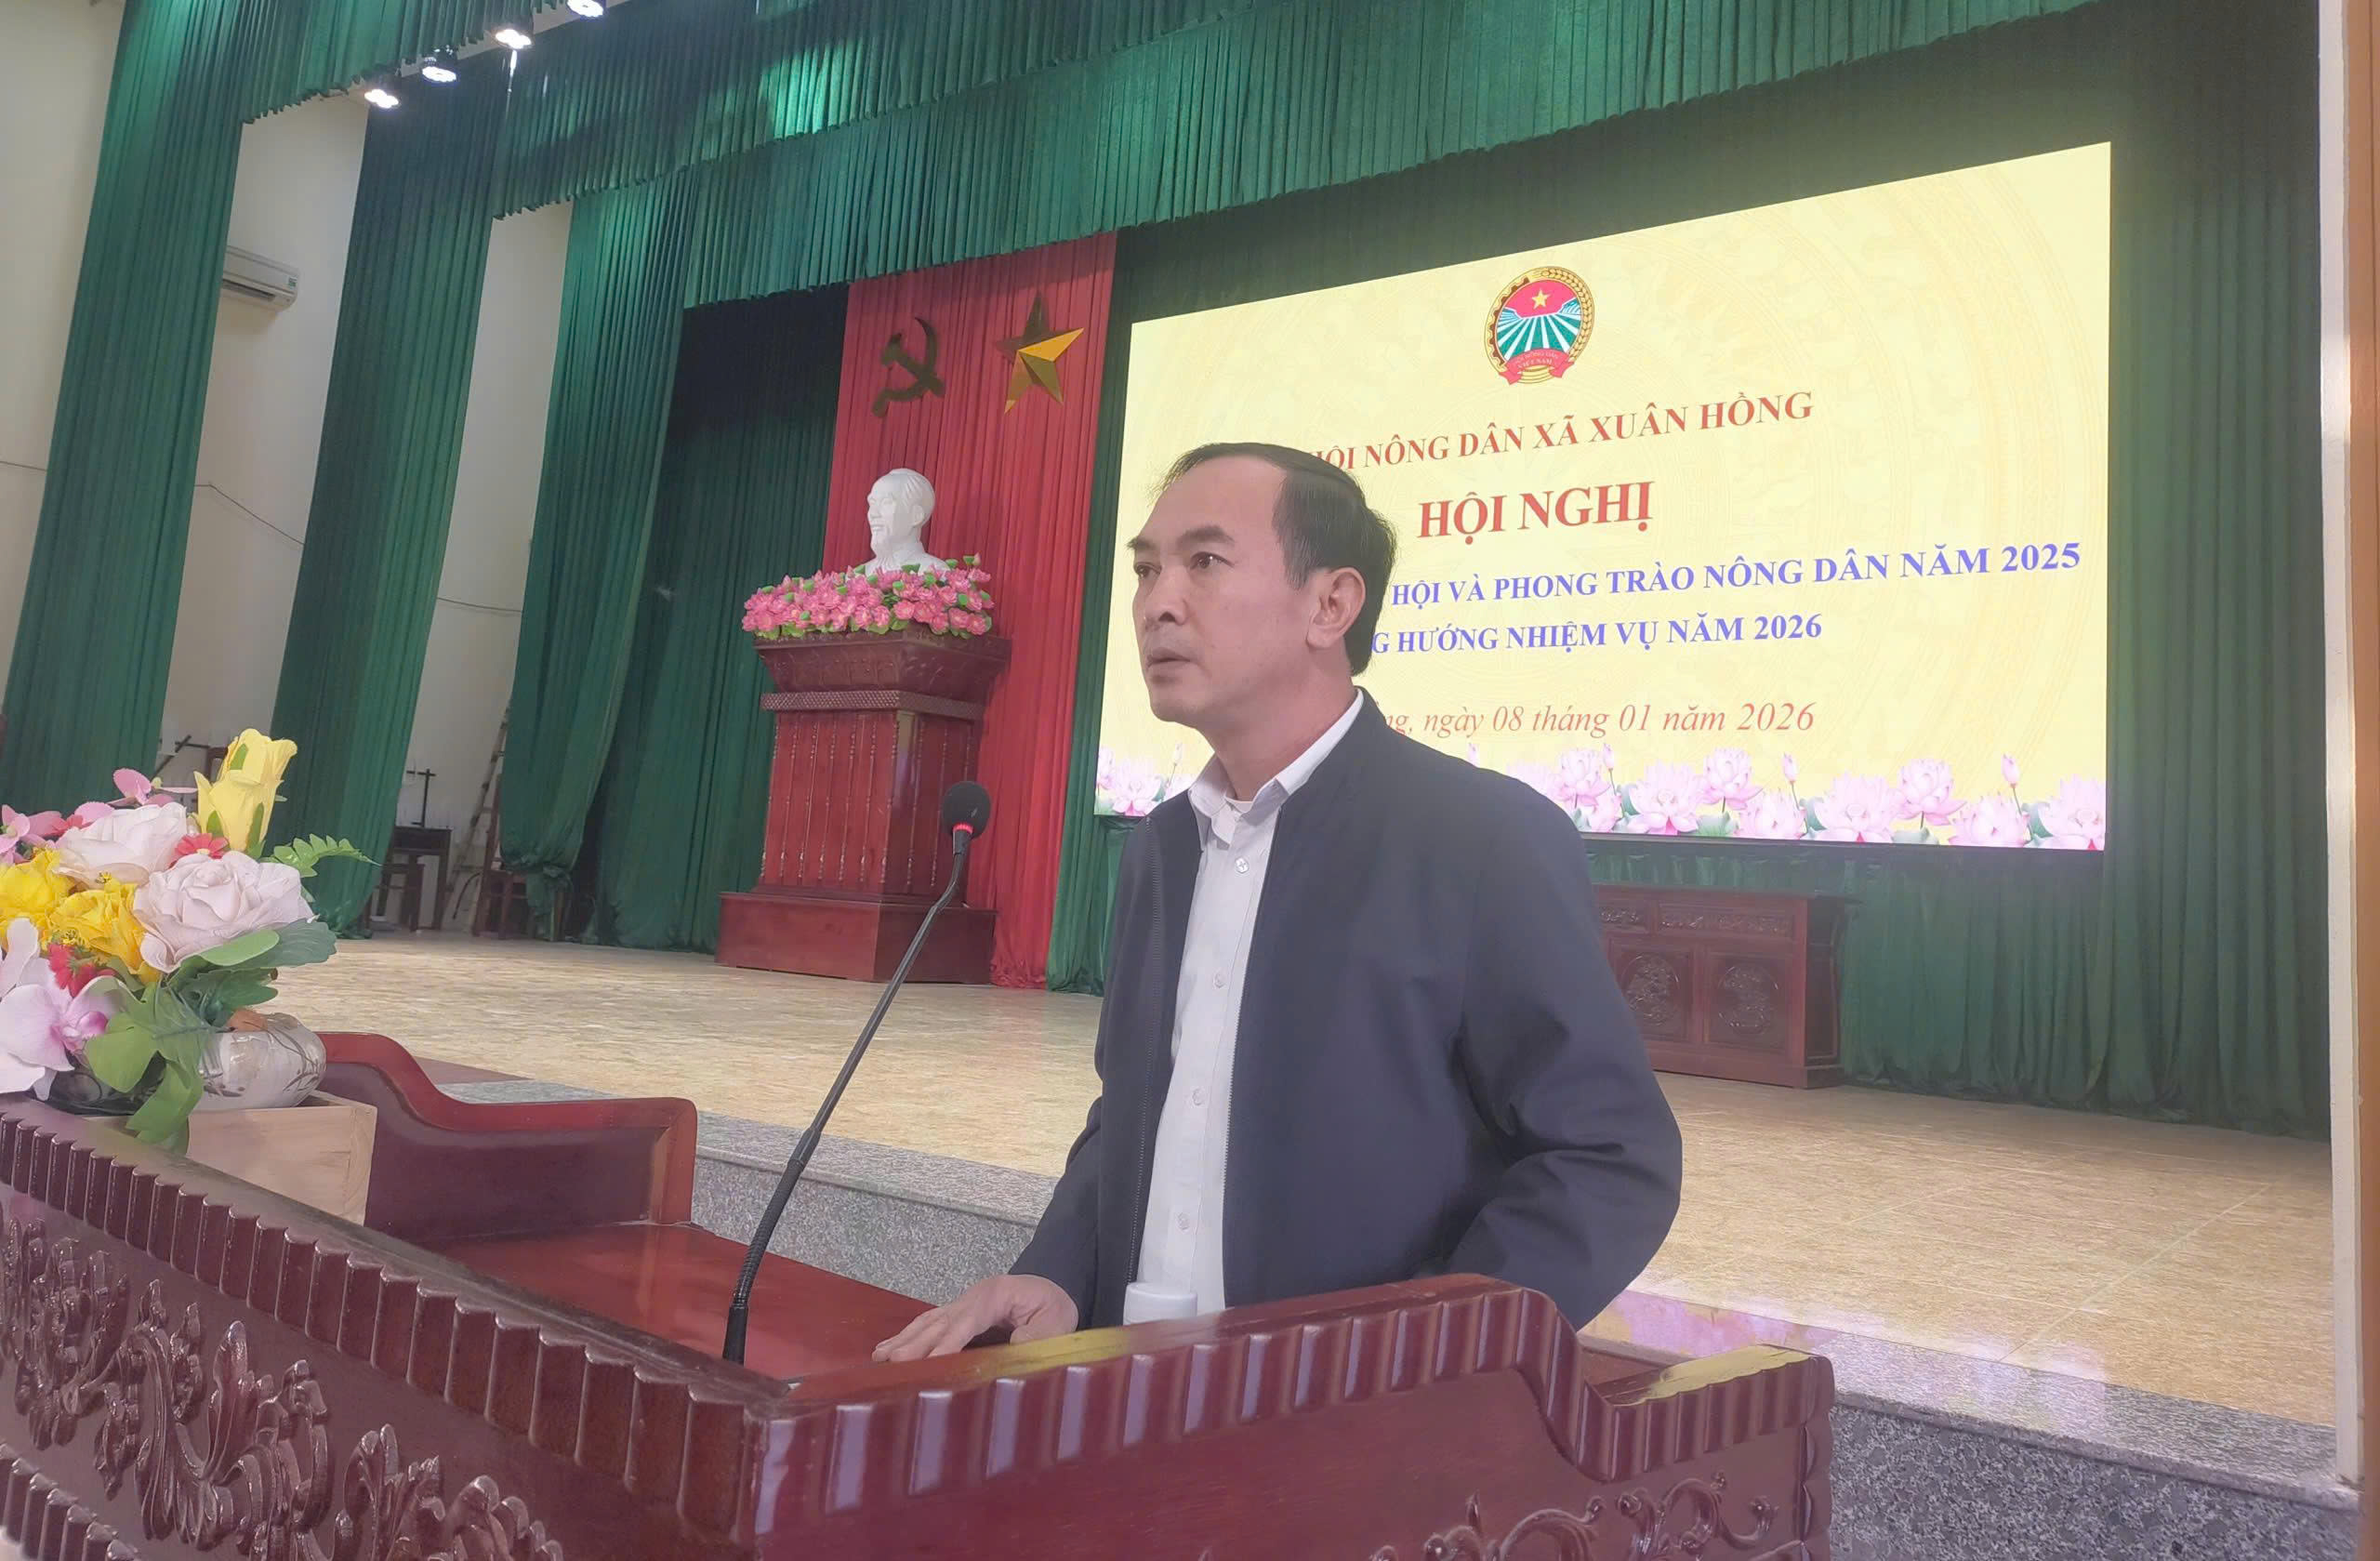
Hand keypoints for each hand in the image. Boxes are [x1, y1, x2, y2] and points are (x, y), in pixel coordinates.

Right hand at [872, 1275, 1078, 1361]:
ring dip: (904, 1340)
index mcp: (996, 1295)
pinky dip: (909, 1336)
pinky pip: (930, 1324)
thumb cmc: (1053, 1307)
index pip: (967, 1322)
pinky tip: (890, 1347)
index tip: (929, 1363)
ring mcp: (963, 1303)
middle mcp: (973, 1296)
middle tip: (891, 1363)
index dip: (947, 1343)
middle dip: (915, 1343)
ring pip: (928, 1322)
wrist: (1051, 1291)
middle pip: (940, 1322)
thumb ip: (1035, 1337)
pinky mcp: (958, 1314)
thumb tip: (1010, 1350)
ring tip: (880, 1357)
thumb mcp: (1056, 1322)